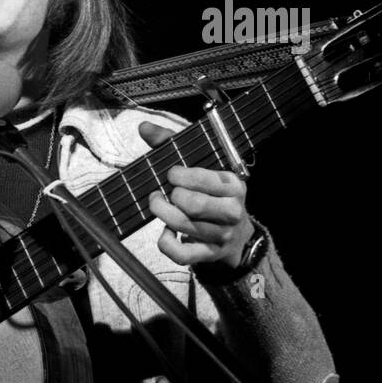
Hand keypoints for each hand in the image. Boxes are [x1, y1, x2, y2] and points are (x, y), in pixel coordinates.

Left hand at [138, 122, 254, 269]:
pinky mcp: (210, 254)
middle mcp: (231, 210)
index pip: (201, 178)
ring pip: (184, 226)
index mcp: (231, 184)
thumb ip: (171, 143)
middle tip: (160, 193)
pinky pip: (183, 254)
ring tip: (159, 205)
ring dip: (163, 215)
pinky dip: (167, 244)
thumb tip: (144, 128)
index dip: (177, 175)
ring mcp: (222, 234)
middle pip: (191, 204)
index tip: (170, 174)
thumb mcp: (200, 164)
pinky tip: (165, 233)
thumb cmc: (212, 194)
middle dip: (168, 197)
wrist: (237, 235)